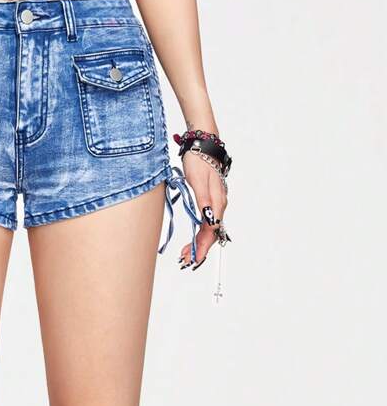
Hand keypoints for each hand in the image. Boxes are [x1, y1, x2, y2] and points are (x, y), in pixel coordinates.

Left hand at [178, 152, 227, 269]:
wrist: (202, 145)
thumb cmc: (199, 160)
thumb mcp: (197, 180)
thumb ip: (203, 200)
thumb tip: (208, 219)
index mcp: (217, 202)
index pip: (211, 231)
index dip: (202, 246)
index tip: (194, 258)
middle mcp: (218, 205)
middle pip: (211, 233)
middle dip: (199, 249)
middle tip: (185, 260)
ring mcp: (215, 204)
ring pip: (208, 230)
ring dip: (198, 243)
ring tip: (185, 254)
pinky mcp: (210, 202)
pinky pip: (206, 223)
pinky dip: (198, 234)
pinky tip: (192, 240)